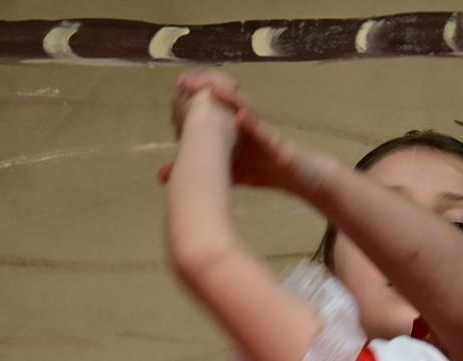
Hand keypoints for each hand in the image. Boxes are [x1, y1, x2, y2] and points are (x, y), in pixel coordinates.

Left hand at [160, 79, 317, 192]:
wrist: (298, 178)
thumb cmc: (266, 171)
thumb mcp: (229, 172)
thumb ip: (202, 170)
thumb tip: (163, 176)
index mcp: (236, 129)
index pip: (216, 110)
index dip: (198, 97)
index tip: (178, 84)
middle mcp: (248, 125)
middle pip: (227, 104)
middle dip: (208, 90)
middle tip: (185, 81)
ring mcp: (263, 133)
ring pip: (246, 113)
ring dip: (230, 101)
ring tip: (212, 91)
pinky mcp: (277, 146)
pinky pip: (265, 134)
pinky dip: (252, 125)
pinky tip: (241, 117)